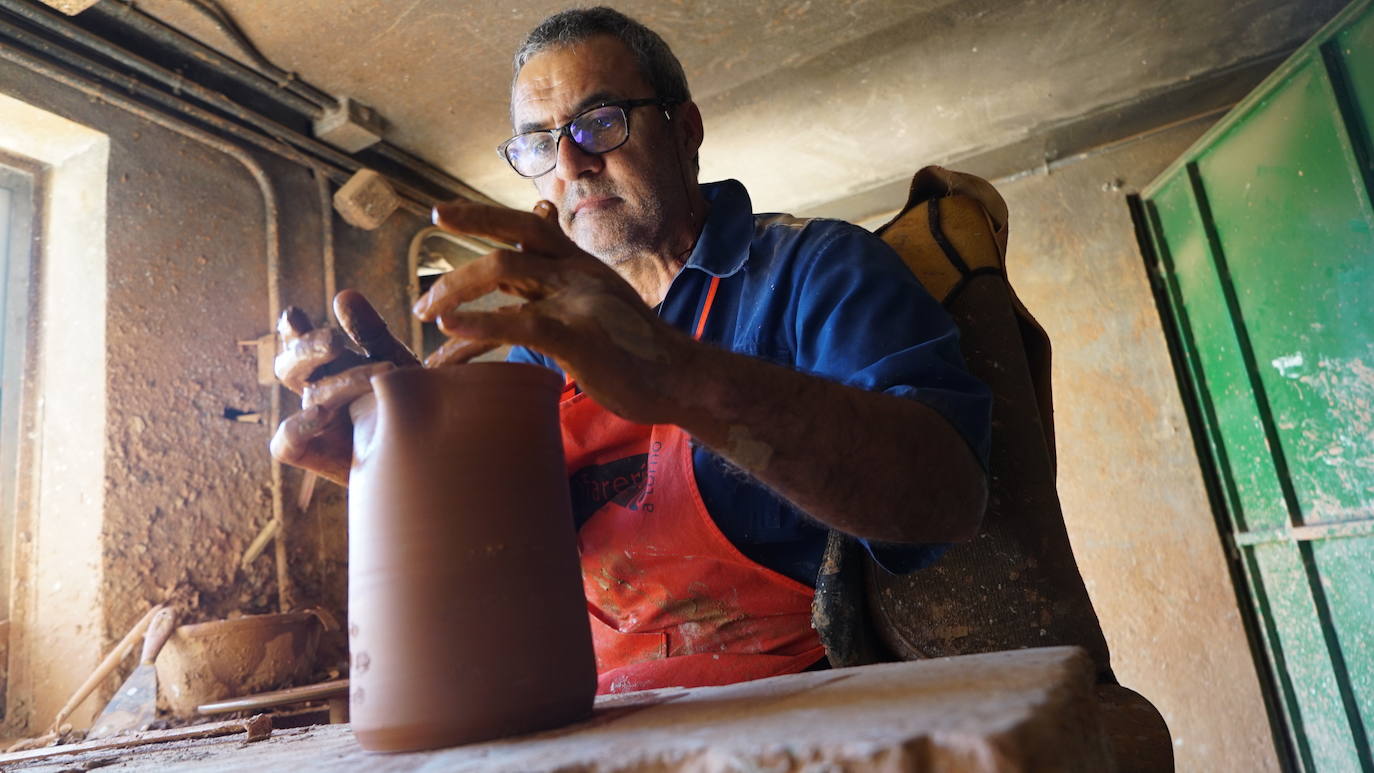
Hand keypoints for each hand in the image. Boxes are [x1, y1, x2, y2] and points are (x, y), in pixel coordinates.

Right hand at [269, 290, 418, 484]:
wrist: (435, 456)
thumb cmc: (411, 404)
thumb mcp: (395, 362)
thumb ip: (370, 332)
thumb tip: (343, 294)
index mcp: (331, 365)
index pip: (300, 342)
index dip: (291, 330)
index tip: (296, 317)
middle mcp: (318, 391)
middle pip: (290, 366)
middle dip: (306, 350)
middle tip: (335, 342)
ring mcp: (316, 424)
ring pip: (308, 397)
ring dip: (339, 384)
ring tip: (378, 374)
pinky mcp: (318, 455)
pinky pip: (286, 445)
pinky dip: (296, 428)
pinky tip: (321, 414)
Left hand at [416, 201, 697, 424]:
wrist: (682, 379)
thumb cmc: (636, 353)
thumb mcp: (597, 310)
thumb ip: (556, 294)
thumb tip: (516, 287)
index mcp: (579, 265)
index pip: (528, 223)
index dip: (482, 214)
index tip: (441, 212)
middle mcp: (576, 272)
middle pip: (512, 234)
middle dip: (467, 228)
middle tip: (425, 258)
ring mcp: (578, 299)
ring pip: (505, 269)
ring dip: (456, 288)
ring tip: (426, 314)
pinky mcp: (578, 335)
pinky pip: (519, 321)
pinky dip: (479, 325)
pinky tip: (449, 333)